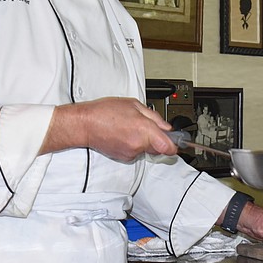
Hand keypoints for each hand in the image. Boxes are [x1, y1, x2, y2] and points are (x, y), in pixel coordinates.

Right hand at [43, 97, 175, 160]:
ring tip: (131, 127)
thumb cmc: (105, 112)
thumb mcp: (134, 105)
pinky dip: (134, 144)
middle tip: (149, 126)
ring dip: (145, 141)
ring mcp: (131, 153)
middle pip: (160, 148)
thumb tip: (166, 127)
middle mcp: (139, 144)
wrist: (85, 124)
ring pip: (147, 149)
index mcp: (144, 129)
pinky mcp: (124, 158)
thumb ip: (154, 117)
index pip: (168, 147)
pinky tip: (124, 134)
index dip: (175, 145)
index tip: (177, 141)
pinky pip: (136, 152)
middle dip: (158, 139)